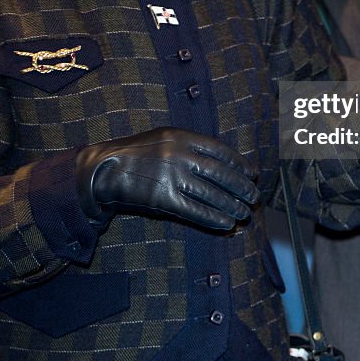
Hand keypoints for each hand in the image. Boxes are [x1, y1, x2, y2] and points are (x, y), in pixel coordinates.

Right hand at [76, 128, 259, 229]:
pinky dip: (214, 218)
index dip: (239, 163)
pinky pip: (196, 211)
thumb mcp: (164, 139)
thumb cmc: (136, 154)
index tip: (251, 173)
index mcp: (183, 136)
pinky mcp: (164, 198)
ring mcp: (173, 176)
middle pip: (221, 173)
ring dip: (231, 206)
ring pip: (212, 194)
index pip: (220, 150)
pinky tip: (226, 224)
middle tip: (254, 196)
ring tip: (244, 214)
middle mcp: (181, 154)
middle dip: (241, 186)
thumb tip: (221, 163)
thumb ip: (189, 146)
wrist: (105, 169)